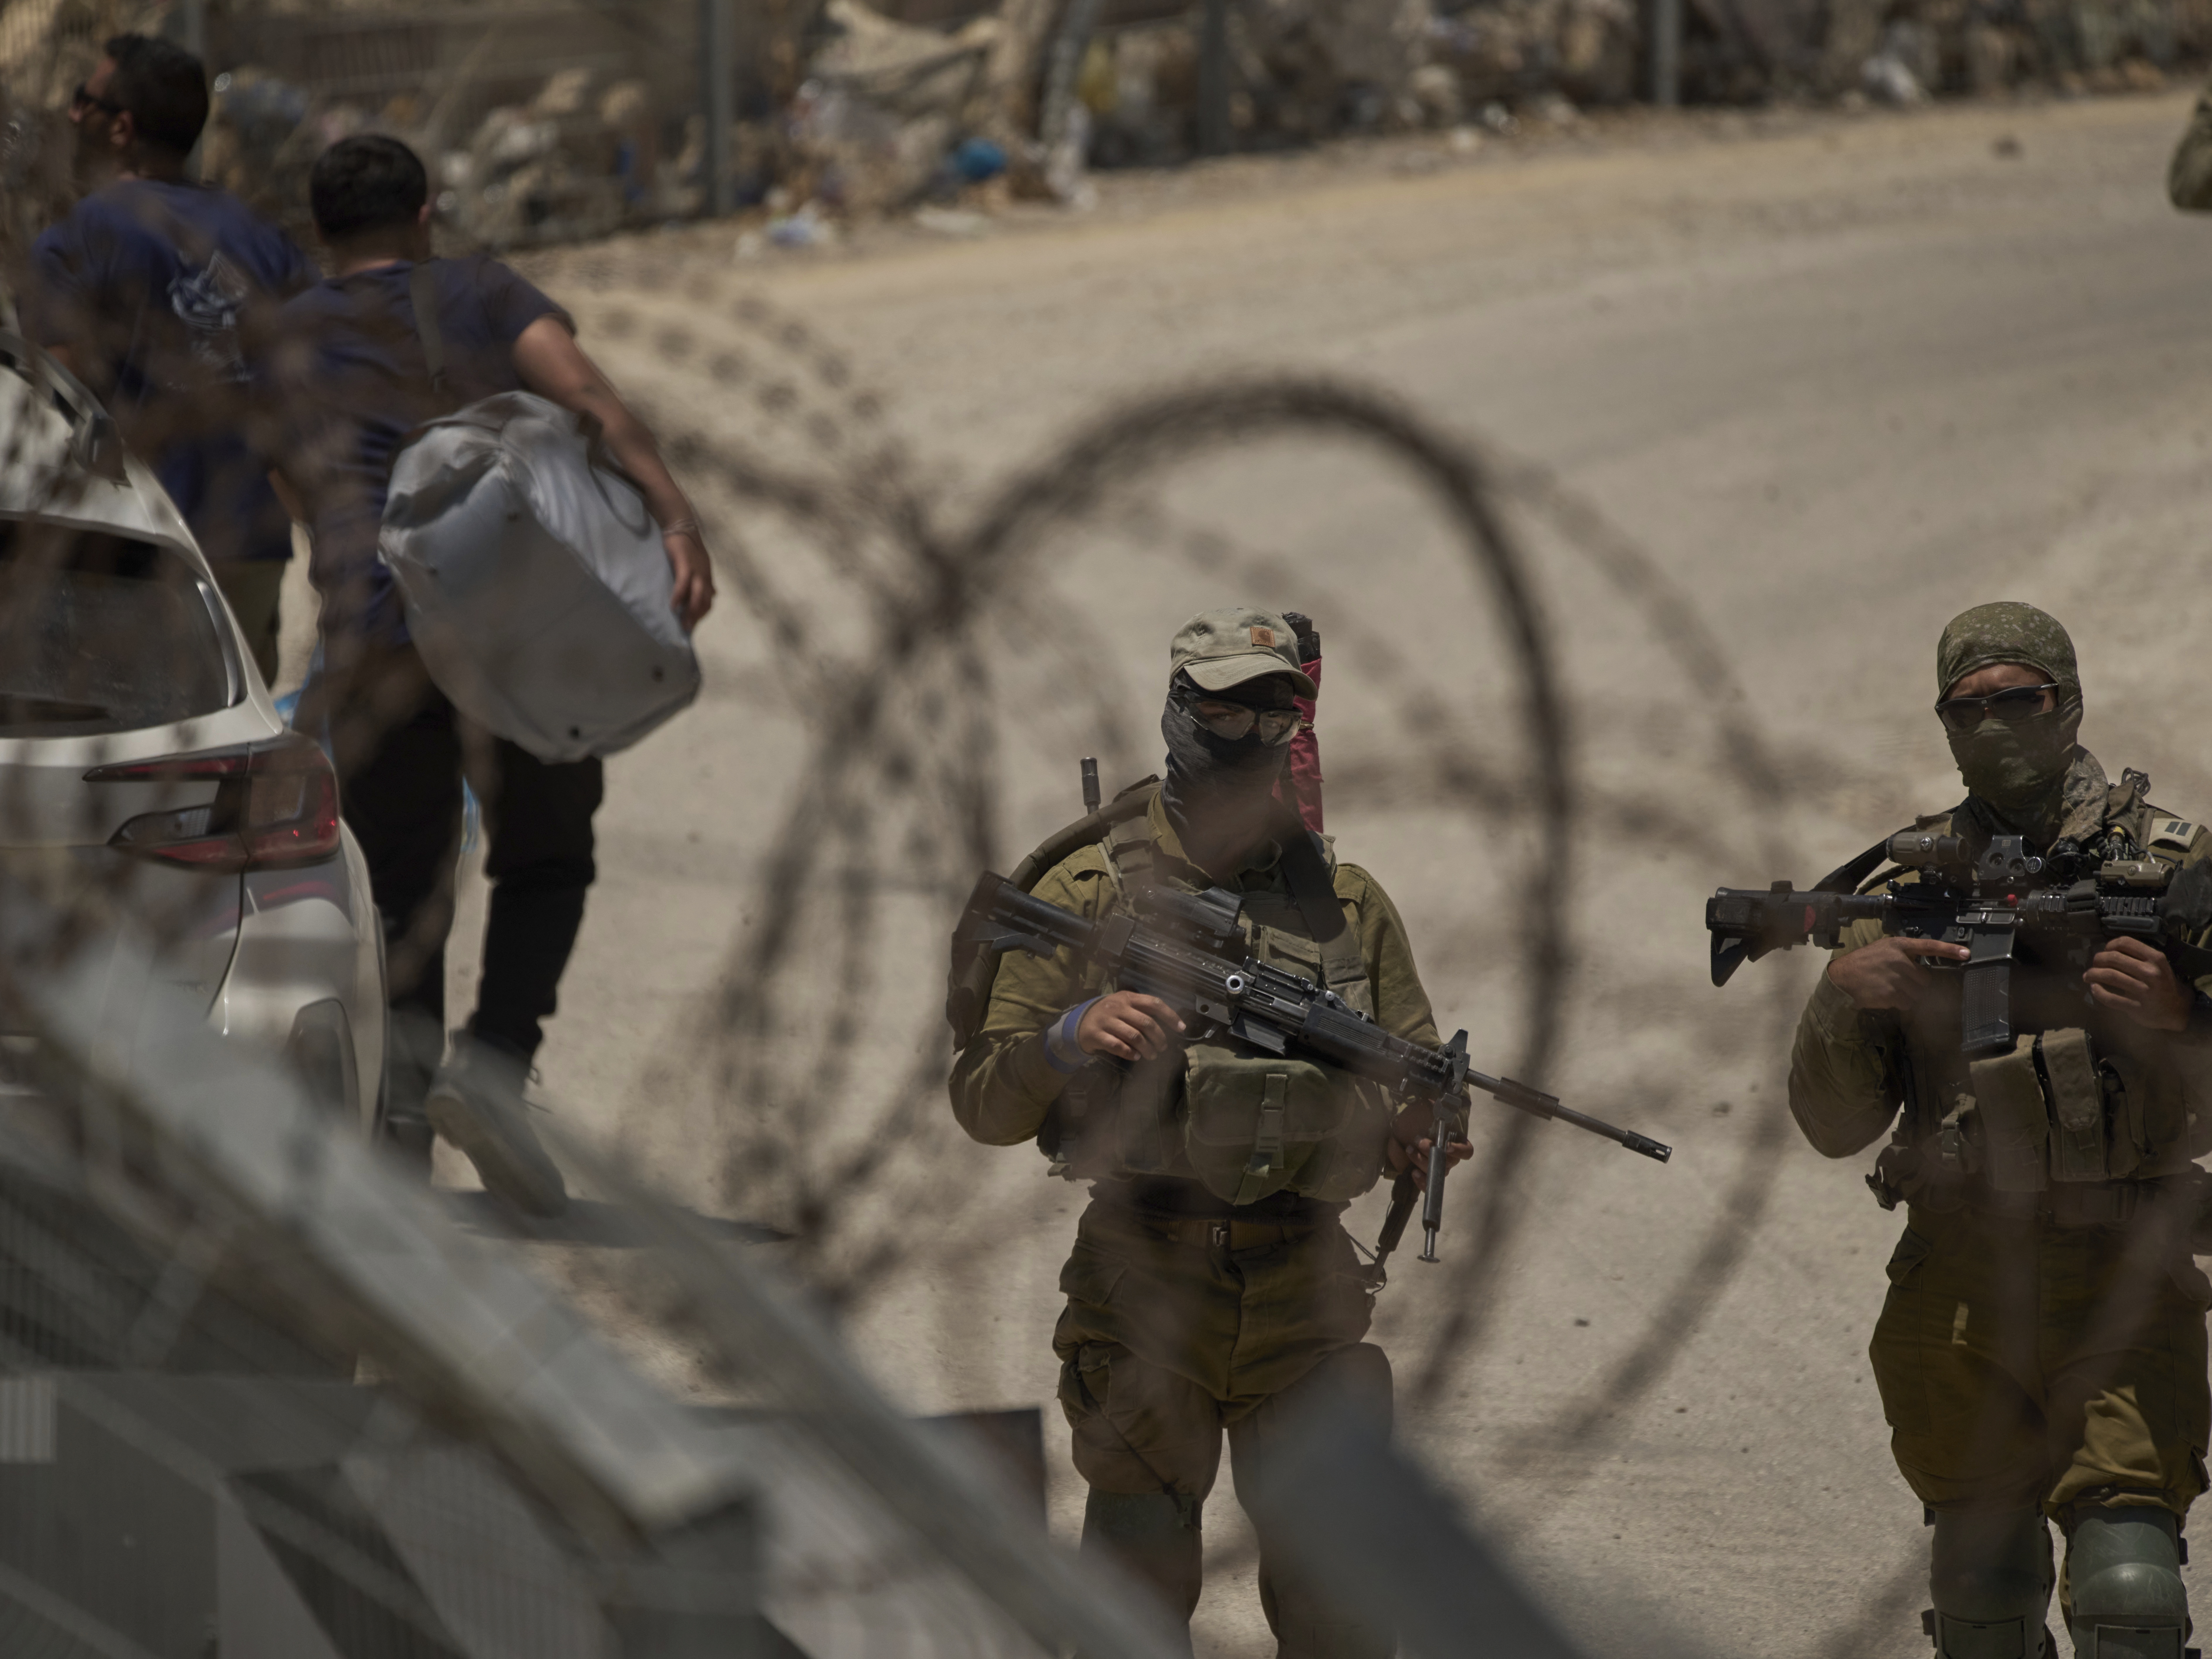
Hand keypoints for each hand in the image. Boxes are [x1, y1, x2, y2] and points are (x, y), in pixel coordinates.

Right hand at [662, 528, 714, 630]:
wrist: (681, 523)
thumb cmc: (685, 544)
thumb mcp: (697, 563)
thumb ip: (702, 578)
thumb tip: (711, 593)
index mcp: (707, 575)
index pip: (709, 599)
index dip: (703, 612)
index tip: (694, 623)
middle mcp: (705, 575)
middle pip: (705, 601)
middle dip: (697, 616)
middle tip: (688, 629)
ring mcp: (697, 570)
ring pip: (698, 595)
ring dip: (691, 611)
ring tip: (683, 622)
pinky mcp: (685, 564)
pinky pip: (683, 584)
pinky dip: (679, 596)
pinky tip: (674, 606)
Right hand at [1077, 992, 1184, 1061]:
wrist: (1080, 1023)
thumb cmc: (1109, 1015)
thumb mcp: (1124, 1006)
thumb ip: (1142, 1010)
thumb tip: (1170, 1023)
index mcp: (1127, 997)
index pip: (1154, 1003)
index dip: (1170, 1016)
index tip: (1181, 1029)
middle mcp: (1117, 1007)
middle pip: (1146, 1022)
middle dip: (1159, 1037)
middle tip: (1163, 1047)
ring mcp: (1106, 1021)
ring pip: (1134, 1036)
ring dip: (1147, 1048)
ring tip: (1152, 1055)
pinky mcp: (1096, 1035)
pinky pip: (1118, 1046)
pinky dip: (1130, 1053)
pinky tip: (1136, 1057)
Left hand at [1386, 1100, 1471, 1181]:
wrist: (1405, 1129)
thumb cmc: (1420, 1119)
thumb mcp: (1426, 1110)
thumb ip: (1432, 1109)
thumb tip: (1432, 1106)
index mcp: (1456, 1141)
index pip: (1467, 1151)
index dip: (1459, 1150)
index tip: (1447, 1146)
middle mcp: (1451, 1157)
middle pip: (1448, 1162)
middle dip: (1431, 1151)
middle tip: (1418, 1141)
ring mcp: (1440, 1167)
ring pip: (1437, 1171)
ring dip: (1421, 1161)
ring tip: (1409, 1149)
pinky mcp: (1427, 1175)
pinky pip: (1428, 1184)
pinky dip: (1422, 1181)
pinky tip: (1413, 1172)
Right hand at [1826, 935, 1969, 1011]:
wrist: (1841, 978)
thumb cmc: (1862, 963)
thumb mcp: (1882, 950)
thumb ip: (1903, 956)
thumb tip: (1923, 972)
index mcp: (1898, 946)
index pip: (1929, 946)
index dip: (1949, 950)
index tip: (1966, 953)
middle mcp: (1899, 960)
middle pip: (1925, 979)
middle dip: (1916, 984)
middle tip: (1899, 983)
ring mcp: (1895, 978)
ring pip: (1917, 993)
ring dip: (1907, 996)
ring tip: (1890, 989)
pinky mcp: (1891, 994)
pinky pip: (1907, 1003)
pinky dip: (1899, 1003)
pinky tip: (1885, 996)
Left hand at [2085, 935, 2193, 1031]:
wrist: (2178, 1010)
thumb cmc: (2163, 984)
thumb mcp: (2157, 965)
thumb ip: (2138, 956)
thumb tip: (2108, 951)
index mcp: (2155, 958)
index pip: (2125, 943)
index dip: (2109, 945)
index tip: (2105, 951)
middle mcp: (2150, 972)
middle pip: (2113, 958)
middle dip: (2097, 959)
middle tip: (2093, 964)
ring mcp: (2144, 990)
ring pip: (2109, 976)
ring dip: (2092, 974)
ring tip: (2087, 975)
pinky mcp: (2136, 1007)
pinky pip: (2109, 997)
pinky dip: (2097, 991)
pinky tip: (2094, 988)